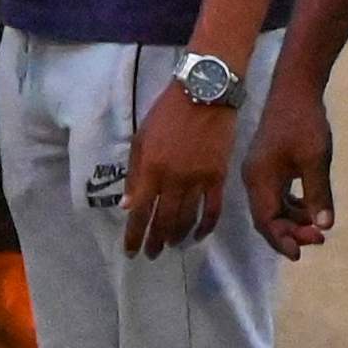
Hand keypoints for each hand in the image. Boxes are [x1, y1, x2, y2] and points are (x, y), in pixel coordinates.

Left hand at [124, 83, 237, 259]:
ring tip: (170, 247)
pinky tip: (197, 236)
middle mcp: (173, 179)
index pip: (140, 212)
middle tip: (150, 254)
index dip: (134, 235)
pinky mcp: (218, 178)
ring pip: (186, 220)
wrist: (203, 94)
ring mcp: (198, 180)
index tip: (130, 251)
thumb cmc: (166, 113)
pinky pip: (212, 211)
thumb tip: (129, 205)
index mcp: (151, 169)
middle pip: (163, 221)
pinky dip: (205, 228)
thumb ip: (135, 173)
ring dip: (176, 237)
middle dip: (154, 242)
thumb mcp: (141, 138)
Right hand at [245, 68, 337, 257]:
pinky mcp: (268, 165)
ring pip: (272, 207)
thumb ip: (318, 194)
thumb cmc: (304, 124)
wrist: (294, 90)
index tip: (301, 254)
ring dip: (293, 220)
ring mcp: (259, 171)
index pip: (266, 221)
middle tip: (319, 238)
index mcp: (259, 179)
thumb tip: (324, 226)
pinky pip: (276, 195)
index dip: (282, 240)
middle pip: (267, 217)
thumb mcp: (315, 160)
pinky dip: (291, 206)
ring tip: (318, 227)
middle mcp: (254, 179)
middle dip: (291, 232)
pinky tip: (309, 208)